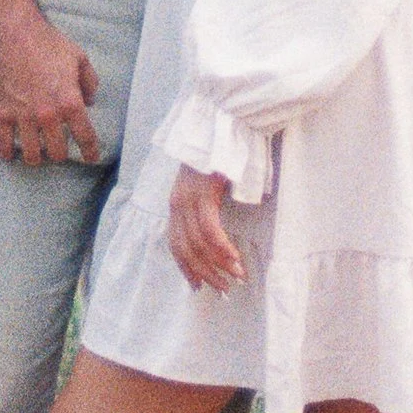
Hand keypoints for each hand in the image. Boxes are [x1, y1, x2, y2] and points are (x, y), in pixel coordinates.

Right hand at [0, 3, 101, 165]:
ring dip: (36, 157)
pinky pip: (3, 144)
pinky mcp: (0, 113)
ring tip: (37, 153)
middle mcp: (47, 114)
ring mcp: (22, 116)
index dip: (91, 151)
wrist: (10, 30)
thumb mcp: (78, 57)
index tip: (91, 157)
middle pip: (57, 152)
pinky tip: (10, 153)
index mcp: (69, 102)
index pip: (85, 137)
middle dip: (60, 154)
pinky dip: (7, 152)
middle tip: (58, 149)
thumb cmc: (45, 41)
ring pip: (32, 154)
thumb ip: (89, 81)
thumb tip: (90, 100)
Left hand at [169, 164, 245, 291]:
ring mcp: (189, 198)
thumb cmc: (220, 154)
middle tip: (224, 288)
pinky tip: (235, 259)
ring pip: (199, 244)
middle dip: (206, 273)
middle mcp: (178, 203)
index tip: (198, 286)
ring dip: (220, 265)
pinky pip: (211, 230)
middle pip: (186, 249)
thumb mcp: (207, 184)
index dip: (186, 268)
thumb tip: (217, 232)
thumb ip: (207, 206)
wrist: (222, 123)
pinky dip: (223, 248)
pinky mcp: (203, 193)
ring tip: (237, 277)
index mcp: (177, 203)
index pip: (175, 245)